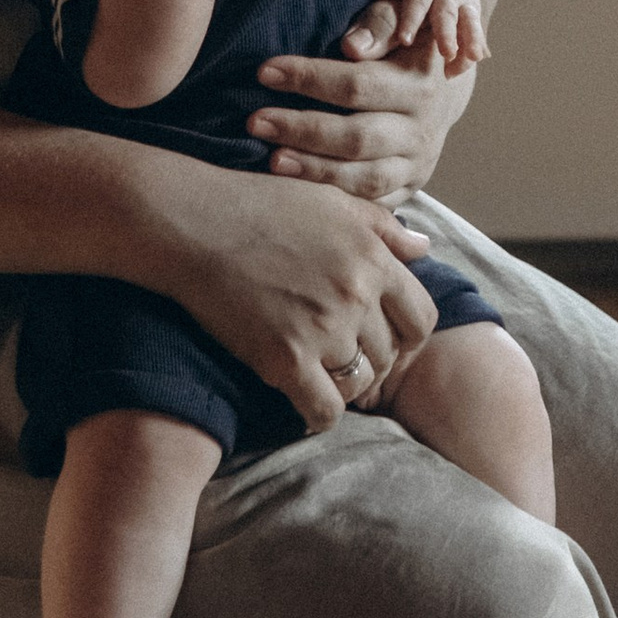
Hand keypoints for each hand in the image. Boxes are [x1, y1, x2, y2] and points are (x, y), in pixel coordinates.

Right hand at [150, 163, 435, 433]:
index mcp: (373, 258)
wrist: (192, 224)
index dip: (408, 334)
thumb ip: (384, 227)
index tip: (386, 338)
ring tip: (323, 376)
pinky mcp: (284, 360)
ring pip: (360, 383)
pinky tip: (305, 406)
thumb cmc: (259, 205)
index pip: (420, 318)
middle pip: (389, 354)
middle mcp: (356, 296)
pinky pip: (324, 410)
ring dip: (346, 385)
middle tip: (344, 356)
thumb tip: (425, 248)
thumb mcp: (332, 201)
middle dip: (372, 358)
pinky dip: (319, 415)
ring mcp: (322, 331)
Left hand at [247, 38, 474, 202]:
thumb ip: (378, 26)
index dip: (309, 78)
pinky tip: (299, 192)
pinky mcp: (409, 188)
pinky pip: (371, 204)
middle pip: (358, 137)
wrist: (445, 86)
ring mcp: (417, 164)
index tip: (264, 71)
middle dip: (302, 130)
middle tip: (255, 121)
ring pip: (365, 178)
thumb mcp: (402, 19)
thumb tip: (351, 46)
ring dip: (315, 171)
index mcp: (421, 84)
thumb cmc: (406, 44)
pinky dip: (336, 200)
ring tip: (272, 160)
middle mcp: (422, 129)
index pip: (359, 85)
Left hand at [360, 0, 486, 73]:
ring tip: (473, 58)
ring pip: (469, 22)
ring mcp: (464, 0)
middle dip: (447, 34)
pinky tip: (475, 62)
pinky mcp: (474, 11)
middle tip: (446, 53)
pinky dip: (477, 46)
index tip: (405, 41)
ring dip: (471, 40)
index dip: (412, 20)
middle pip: (447, 14)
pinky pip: (477, 31)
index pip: (417, 1)